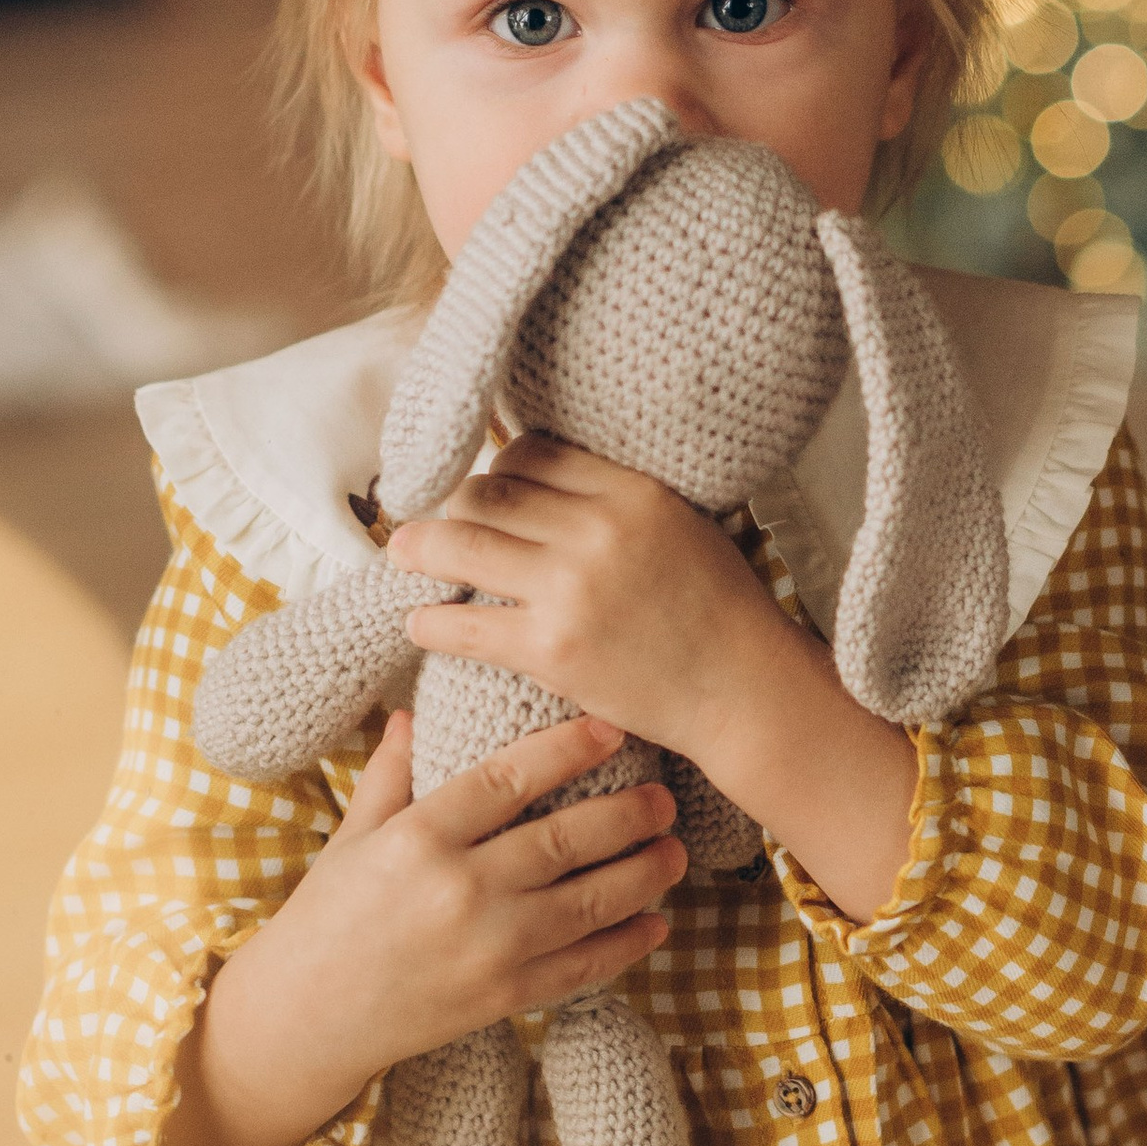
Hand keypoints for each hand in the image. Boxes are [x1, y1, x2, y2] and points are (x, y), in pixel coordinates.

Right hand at [169, 708, 685, 1145]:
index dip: (566, 749)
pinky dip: (625, 945)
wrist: (305, 1017)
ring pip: (588, 903)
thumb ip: (391, 774)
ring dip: (642, 875)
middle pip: (564, 840)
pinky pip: (580, 968)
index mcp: (418, 839)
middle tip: (664, 795)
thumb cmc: (326, 918)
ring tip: (674, 852)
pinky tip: (655, 923)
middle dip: (627, 813)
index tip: (611, 729)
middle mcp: (459, 890)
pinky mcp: (502, 997)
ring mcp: (486, 948)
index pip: (508, 779)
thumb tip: (412, 710)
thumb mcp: (352, 837)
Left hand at [393, 438, 924, 925]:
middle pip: (488, 493)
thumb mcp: (682, 524)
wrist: (743, 691)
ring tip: (403, 556)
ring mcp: (571, 591)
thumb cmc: (719, 609)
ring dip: (419, 550)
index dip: (497, 470)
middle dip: (453, 507)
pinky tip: (419, 622)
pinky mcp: (551, 651)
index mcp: (632, 492)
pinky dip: (429, 621)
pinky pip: (464, 625)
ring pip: (462, 545)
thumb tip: (548, 475)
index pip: (531, 454)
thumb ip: (618, 498)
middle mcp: (598, 531)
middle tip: (431, 524)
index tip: (487, 490)